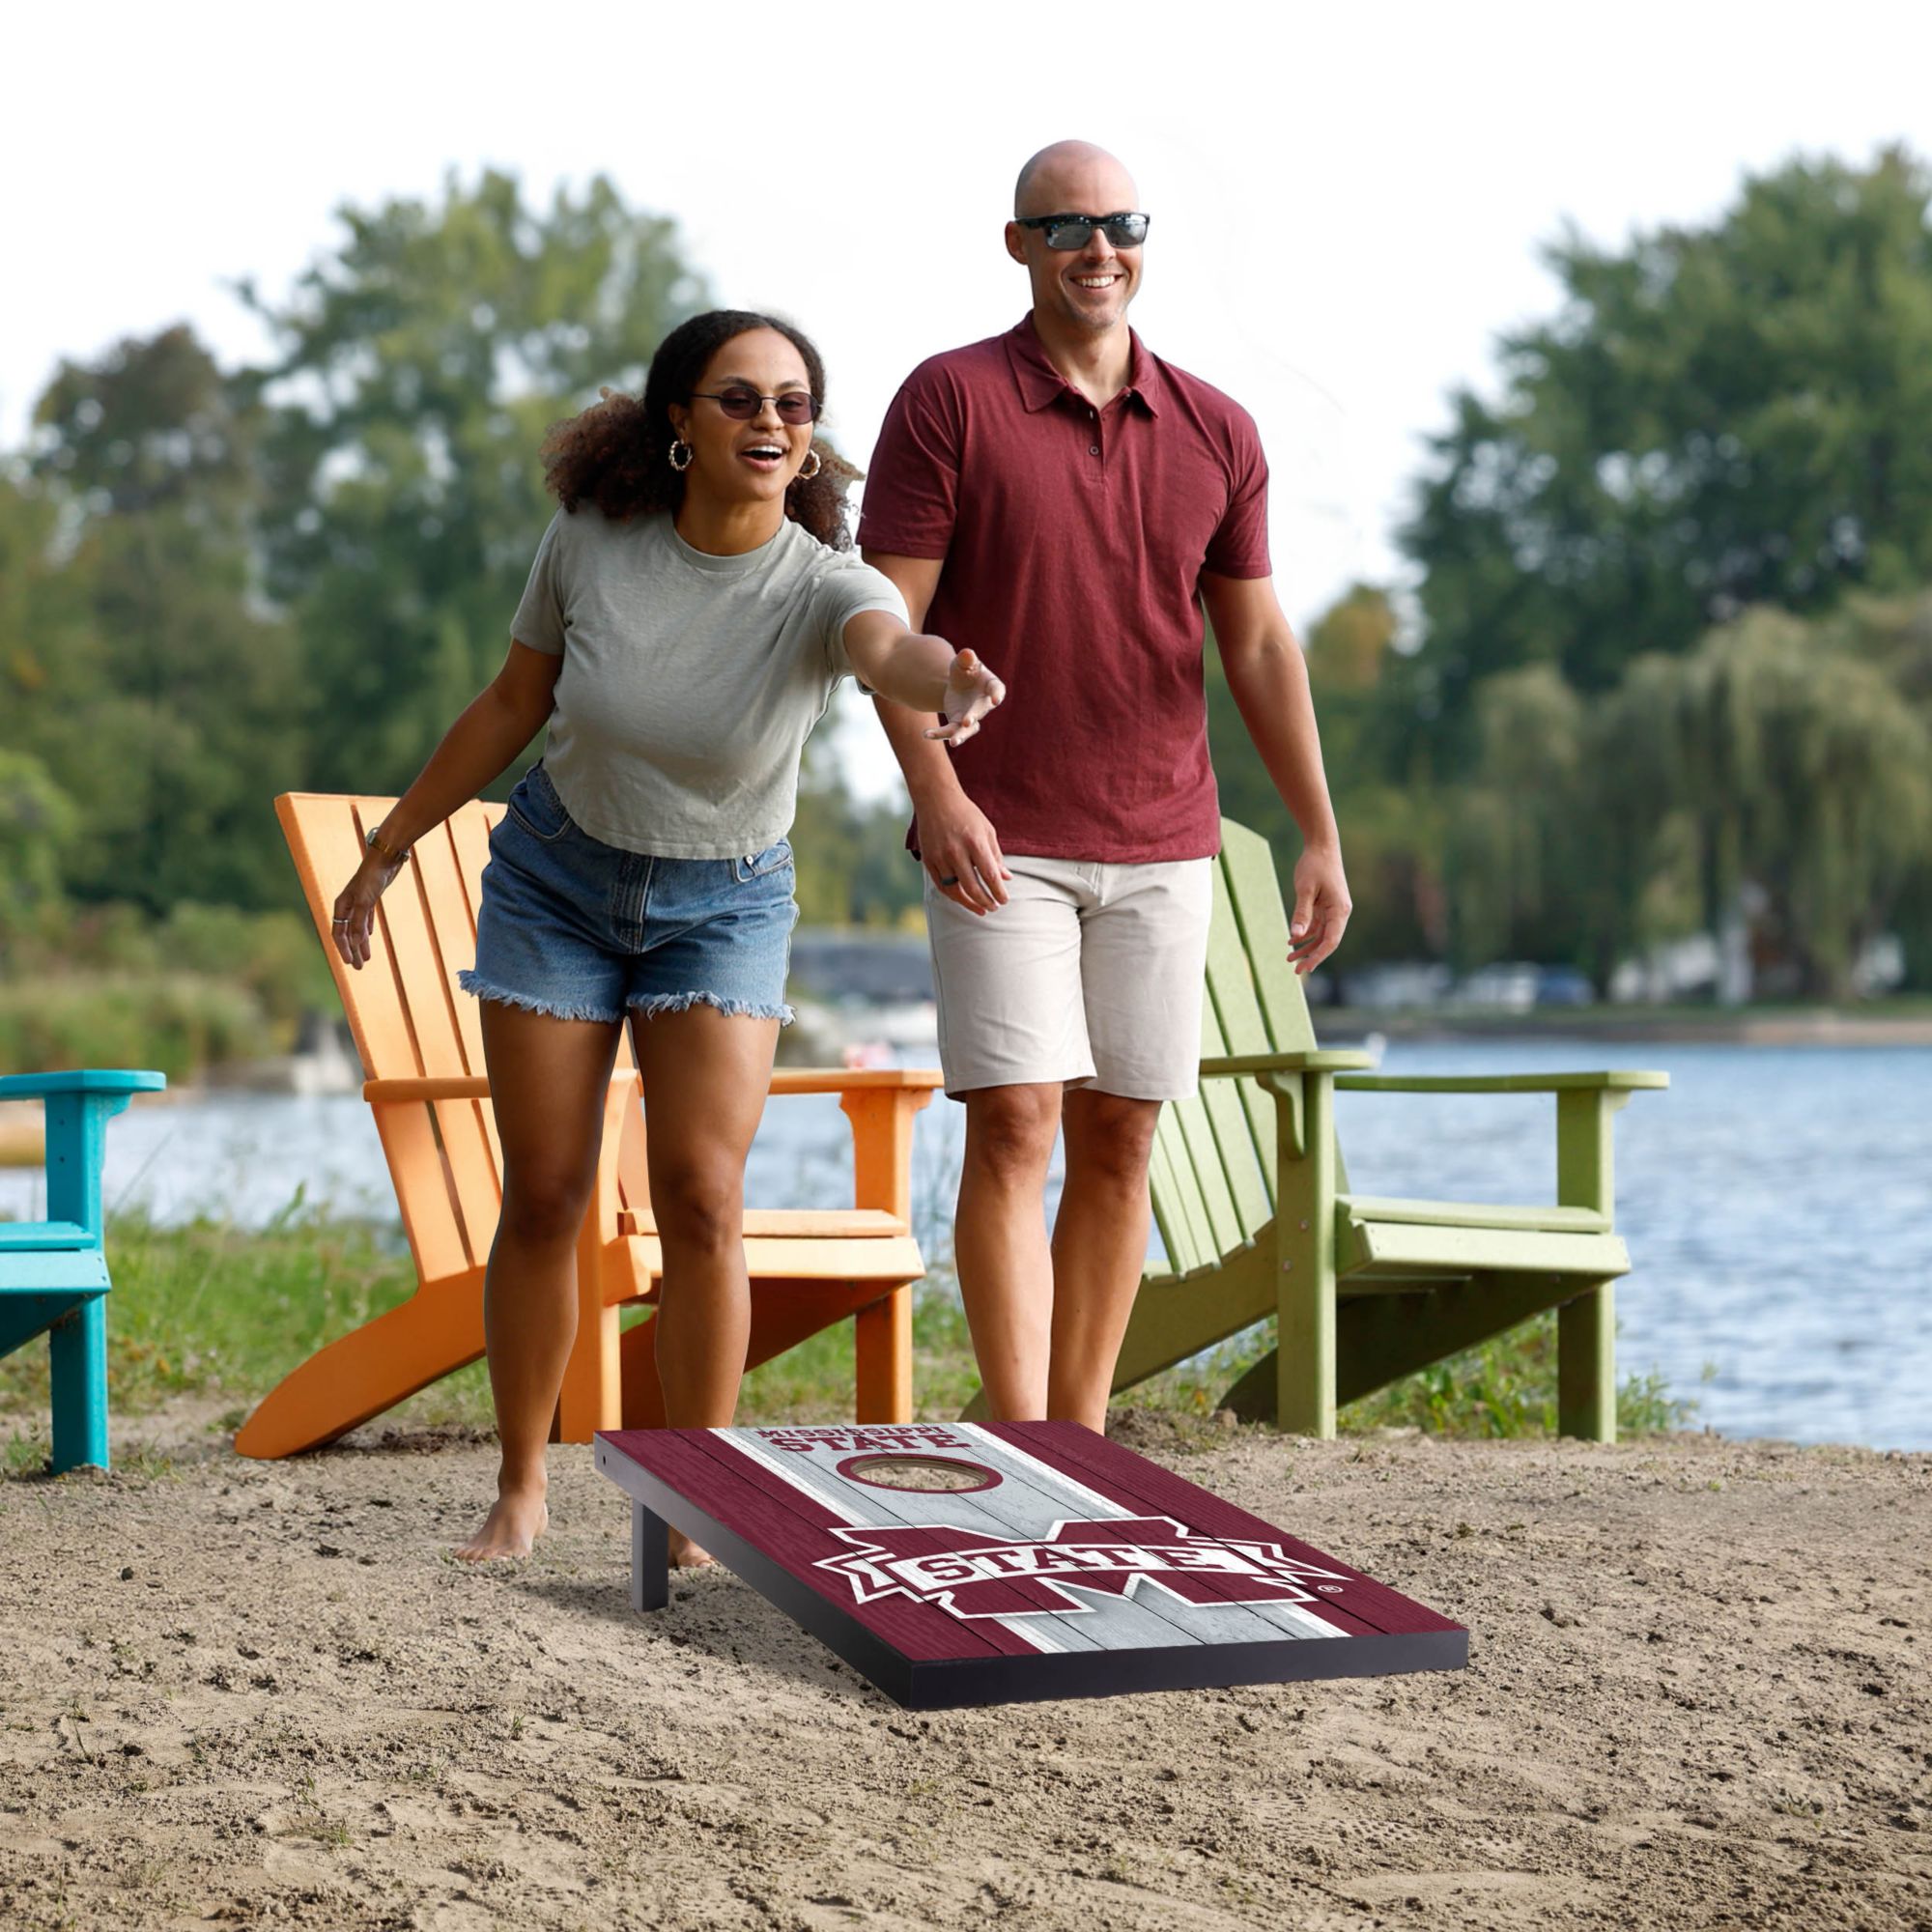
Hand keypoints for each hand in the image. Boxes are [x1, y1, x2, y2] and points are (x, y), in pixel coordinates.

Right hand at [331, 851, 404, 969]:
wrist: (385, 857)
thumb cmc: (373, 877)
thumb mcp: (366, 901)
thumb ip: (359, 922)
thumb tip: (355, 943)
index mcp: (341, 905)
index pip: (339, 933)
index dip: (344, 949)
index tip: (351, 963)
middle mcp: (348, 904)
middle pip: (347, 933)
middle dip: (352, 950)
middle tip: (359, 968)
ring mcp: (359, 901)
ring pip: (357, 927)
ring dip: (361, 943)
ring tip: (366, 958)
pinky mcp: (370, 898)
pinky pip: (366, 918)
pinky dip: (366, 929)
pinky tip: (369, 936)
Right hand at [918, 790, 1011, 915]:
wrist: (936, 799)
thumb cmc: (966, 814)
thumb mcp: (987, 830)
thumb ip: (996, 856)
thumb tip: (1006, 879)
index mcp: (974, 842)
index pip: (989, 875)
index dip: (998, 892)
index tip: (1004, 900)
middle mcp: (956, 851)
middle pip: (972, 887)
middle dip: (986, 901)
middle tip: (994, 907)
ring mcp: (940, 857)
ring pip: (955, 890)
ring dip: (969, 903)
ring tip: (981, 909)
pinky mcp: (928, 860)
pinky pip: (941, 885)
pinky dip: (953, 895)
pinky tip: (963, 899)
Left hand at [925, 648, 1005, 746]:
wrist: (957, 684)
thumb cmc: (965, 670)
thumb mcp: (963, 662)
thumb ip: (966, 658)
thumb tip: (967, 653)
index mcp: (990, 685)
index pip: (997, 689)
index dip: (997, 694)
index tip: (996, 699)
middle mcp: (983, 704)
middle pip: (980, 712)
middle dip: (973, 717)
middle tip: (967, 722)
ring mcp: (971, 717)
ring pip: (968, 730)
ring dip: (961, 736)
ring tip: (953, 743)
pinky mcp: (958, 724)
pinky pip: (950, 731)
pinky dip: (939, 734)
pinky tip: (926, 734)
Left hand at [1287, 844, 1350, 975]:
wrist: (1321, 846)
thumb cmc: (1314, 865)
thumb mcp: (1305, 890)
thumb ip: (1301, 913)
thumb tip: (1295, 936)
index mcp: (1339, 910)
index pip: (1331, 940)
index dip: (1318, 956)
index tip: (1305, 968)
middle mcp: (1339, 912)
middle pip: (1327, 941)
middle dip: (1312, 956)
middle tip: (1295, 971)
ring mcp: (1333, 909)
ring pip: (1321, 935)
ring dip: (1306, 946)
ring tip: (1289, 958)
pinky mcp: (1326, 905)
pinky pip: (1317, 925)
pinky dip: (1305, 933)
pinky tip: (1291, 940)